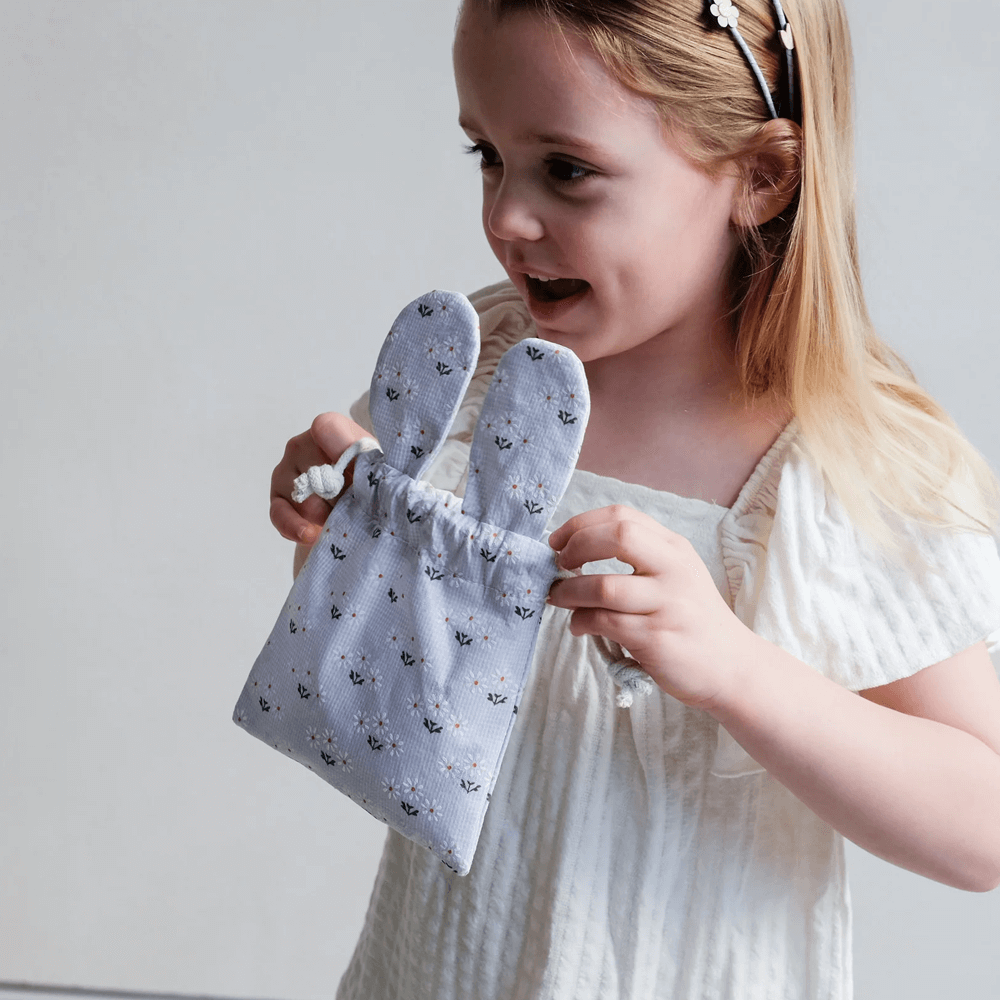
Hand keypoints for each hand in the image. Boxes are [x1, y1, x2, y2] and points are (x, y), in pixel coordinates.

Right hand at [270, 411, 371, 548]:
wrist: (358, 505)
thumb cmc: (371, 480)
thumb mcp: (380, 469)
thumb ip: (373, 465)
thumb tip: (367, 472)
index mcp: (332, 431)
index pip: (327, 428)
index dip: (342, 448)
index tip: (356, 471)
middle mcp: (303, 445)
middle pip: (318, 472)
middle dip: (341, 497)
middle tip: (361, 505)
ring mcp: (286, 472)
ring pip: (304, 498)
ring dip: (327, 514)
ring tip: (346, 518)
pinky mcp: (278, 499)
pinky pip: (280, 513)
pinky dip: (296, 527)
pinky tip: (311, 535)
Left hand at [545, 504, 751, 709]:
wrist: (732, 666)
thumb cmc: (692, 619)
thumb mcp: (676, 575)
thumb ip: (638, 558)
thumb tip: (574, 551)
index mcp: (675, 548)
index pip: (622, 516)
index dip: (581, 524)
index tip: (559, 541)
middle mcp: (674, 569)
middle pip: (618, 536)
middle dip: (576, 547)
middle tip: (560, 565)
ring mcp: (667, 603)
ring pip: (603, 586)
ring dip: (569, 592)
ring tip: (558, 599)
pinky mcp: (656, 637)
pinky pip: (604, 622)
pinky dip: (581, 622)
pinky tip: (579, 626)